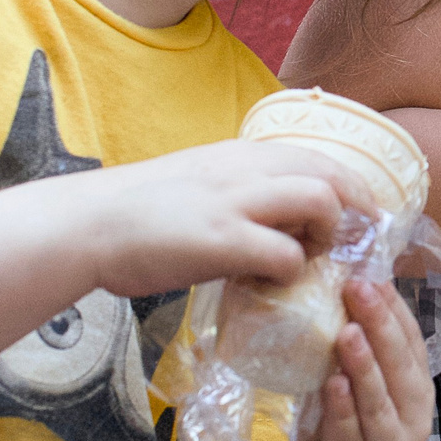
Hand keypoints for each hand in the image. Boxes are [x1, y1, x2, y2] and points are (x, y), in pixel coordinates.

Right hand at [48, 140, 357, 300]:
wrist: (85, 224)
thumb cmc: (136, 212)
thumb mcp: (200, 182)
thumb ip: (240, 191)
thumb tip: (274, 220)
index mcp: (243, 154)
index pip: (320, 157)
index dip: (348, 190)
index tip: (353, 220)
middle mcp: (247, 168)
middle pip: (334, 174)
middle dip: (355, 211)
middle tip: (350, 246)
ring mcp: (236, 201)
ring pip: (322, 202)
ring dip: (326, 237)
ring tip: (305, 261)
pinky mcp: (222, 239)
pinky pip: (287, 255)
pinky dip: (290, 274)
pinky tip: (268, 286)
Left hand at [277, 276, 434, 440]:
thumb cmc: (341, 438)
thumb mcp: (354, 390)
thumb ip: (354, 352)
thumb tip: (341, 286)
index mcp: (416, 395)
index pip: (413, 344)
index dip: (396, 309)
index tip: (373, 272)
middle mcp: (411, 423)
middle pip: (402, 369)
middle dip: (382, 326)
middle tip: (359, 288)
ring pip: (381, 404)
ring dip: (366, 367)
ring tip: (348, 332)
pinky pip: (349, 438)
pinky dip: (343, 410)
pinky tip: (333, 383)